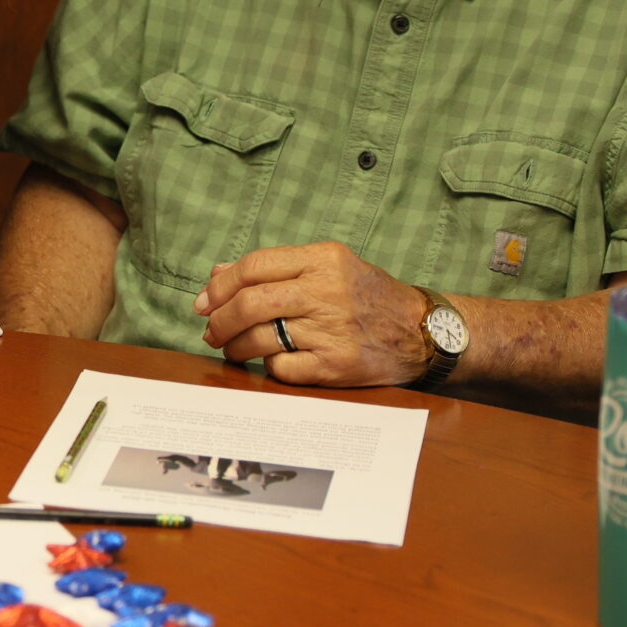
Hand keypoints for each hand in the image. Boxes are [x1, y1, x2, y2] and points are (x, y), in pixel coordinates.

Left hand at [194, 242, 429, 386]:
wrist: (423, 331)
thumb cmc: (366, 296)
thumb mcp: (328, 267)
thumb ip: (274, 269)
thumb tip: (216, 274)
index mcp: (323, 259)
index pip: (253, 266)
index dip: (219, 286)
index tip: (203, 302)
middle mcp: (328, 291)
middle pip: (251, 303)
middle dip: (220, 320)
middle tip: (211, 331)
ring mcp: (333, 330)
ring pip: (260, 338)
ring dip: (236, 347)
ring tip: (233, 349)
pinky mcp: (337, 365)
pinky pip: (282, 367)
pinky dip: (269, 366)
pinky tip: (273, 362)